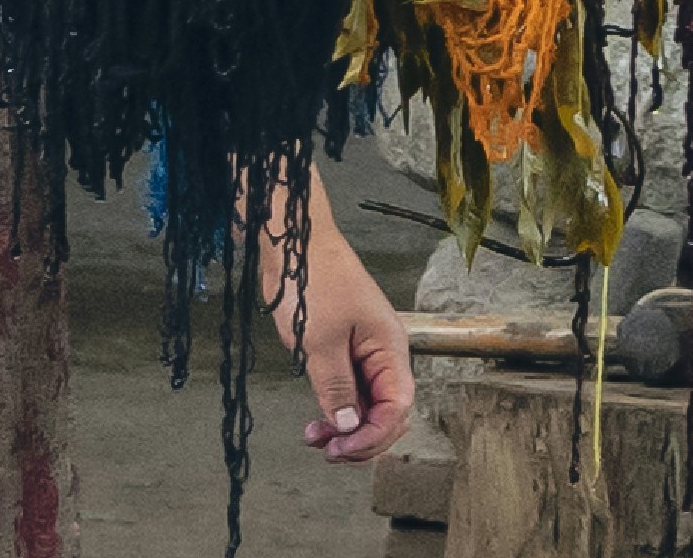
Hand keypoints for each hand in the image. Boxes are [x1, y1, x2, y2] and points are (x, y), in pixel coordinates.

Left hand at [275, 247, 413, 462]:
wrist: (295, 241)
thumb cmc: (314, 279)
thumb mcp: (321, 340)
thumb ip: (336, 387)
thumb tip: (349, 426)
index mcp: (390, 349)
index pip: (397, 408)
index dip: (372, 436)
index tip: (341, 448)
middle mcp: (383, 354)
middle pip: (387, 413)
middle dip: (361, 438)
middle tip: (328, 451)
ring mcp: (364, 353)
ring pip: (366, 405)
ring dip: (345, 427)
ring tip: (315, 439)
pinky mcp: (343, 350)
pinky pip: (349, 391)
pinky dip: (335, 410)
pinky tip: (317, 422)